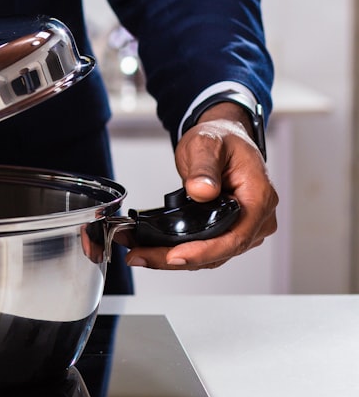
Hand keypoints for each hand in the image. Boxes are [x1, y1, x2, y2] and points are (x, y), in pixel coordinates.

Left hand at [125, 102, 278, 269]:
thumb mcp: (207, 144)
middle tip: (139, 256)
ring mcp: (244, 228)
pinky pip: (204, 249)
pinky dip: (176, 251)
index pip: (235, 238)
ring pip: (208, 256)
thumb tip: (201, 190)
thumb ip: (204, 168)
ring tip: (137, 253)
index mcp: (259, 198)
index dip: (203, 252)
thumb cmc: (221, 138)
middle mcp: (257, 219)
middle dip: (175, 259)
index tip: (173, 256)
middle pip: (218, 253)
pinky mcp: (229, 231)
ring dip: (170, 259)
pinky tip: (150, 249)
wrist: (223, 137)